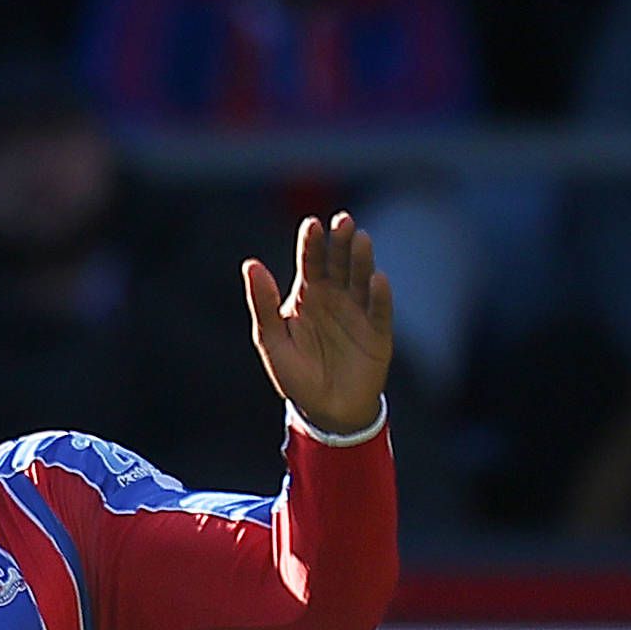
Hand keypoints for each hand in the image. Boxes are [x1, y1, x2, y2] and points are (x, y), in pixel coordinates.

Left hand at [246, 211, 391, 438]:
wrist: (324, 409)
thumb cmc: (295, 373)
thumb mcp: (270, 340)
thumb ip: (262, 303)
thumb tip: (251, 265)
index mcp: (308, 295)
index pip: (311, 262)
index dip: (311, 243)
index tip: (312, 224)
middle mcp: (336, 297)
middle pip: (339, 264)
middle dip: (340, 242)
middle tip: (342, 220)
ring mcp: (358, 312)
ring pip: (361, 280)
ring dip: (361, 260)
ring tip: (359, 239)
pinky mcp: (378, 333)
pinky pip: (379, 311)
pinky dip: (379, 296)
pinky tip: (377, 279)